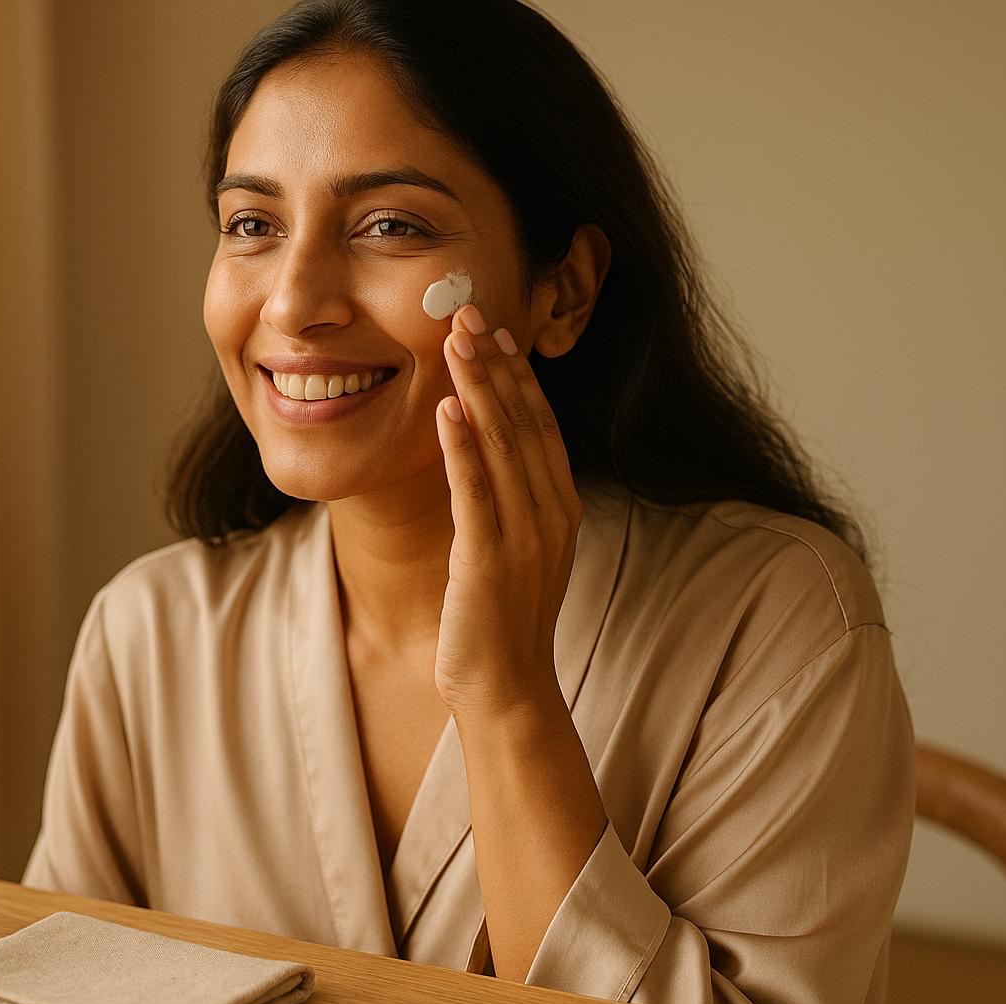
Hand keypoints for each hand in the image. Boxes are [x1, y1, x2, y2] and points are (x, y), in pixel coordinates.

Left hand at [433, 304, 583, 717]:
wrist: (507, 691)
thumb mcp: (511, 549)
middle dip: (496, 363)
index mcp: (559, 508)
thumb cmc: (501, 622)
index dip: (518, 374)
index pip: (540, 425)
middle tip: (468, 310)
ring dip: (479, 388)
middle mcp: (551, 515)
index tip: (494, 330)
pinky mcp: (489, 561)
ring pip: (503, 445)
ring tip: (456, 340)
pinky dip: (462, 446)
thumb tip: (478, 450)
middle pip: (525, 422)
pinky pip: (476, 492)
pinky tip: (446, 407)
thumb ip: (504, 500)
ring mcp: (525, 537)